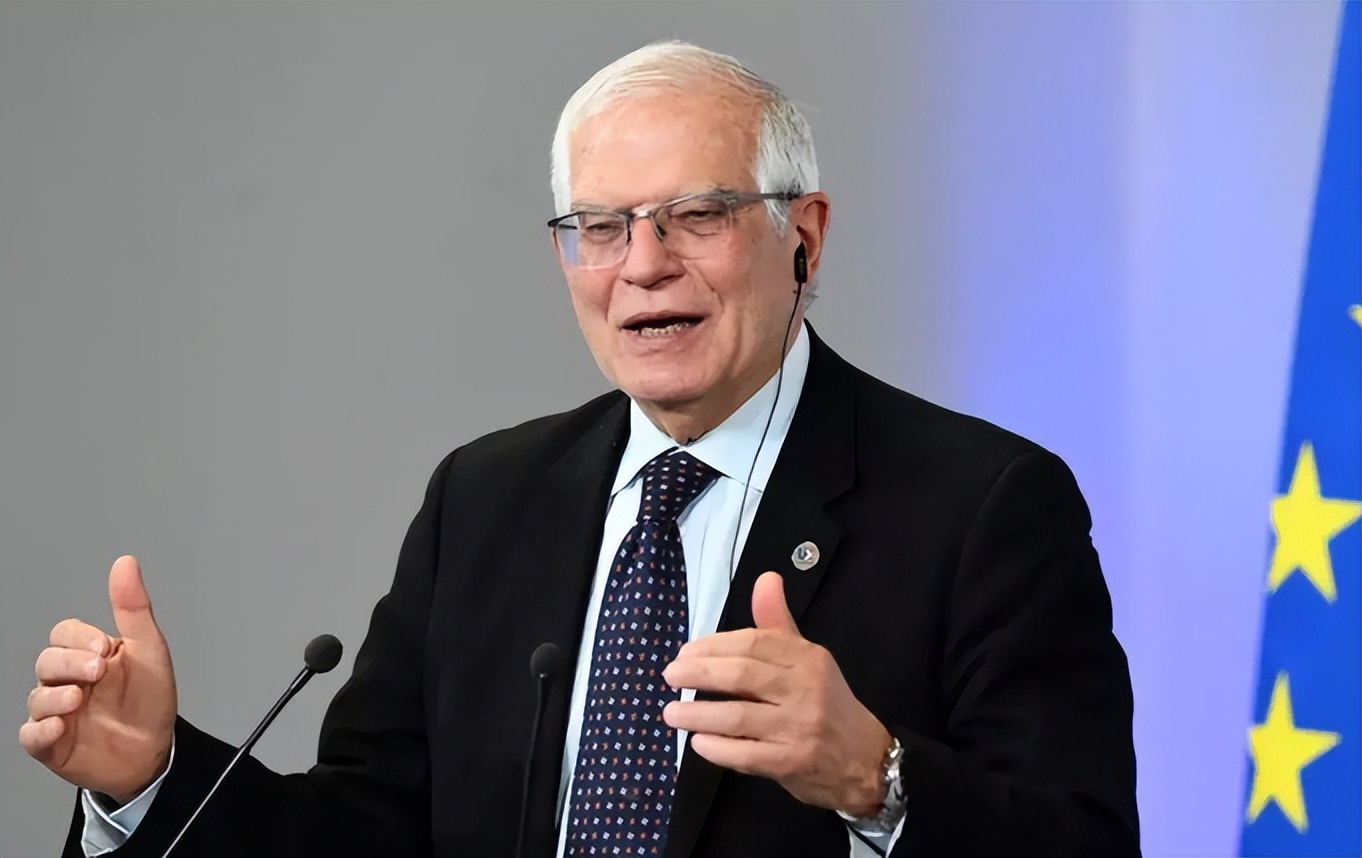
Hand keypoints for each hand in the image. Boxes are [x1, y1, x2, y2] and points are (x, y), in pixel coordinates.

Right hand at [19, 555, 177, 803]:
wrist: (156, 751)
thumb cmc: (151, 700)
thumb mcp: (149, 650)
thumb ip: (133, 608)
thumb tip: (125, 563)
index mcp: (90, 655)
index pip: (65, 634)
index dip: (79, 639)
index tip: (106, 648)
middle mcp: (69, 681)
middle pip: (47, 661)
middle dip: (69, 664)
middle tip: (97, 672)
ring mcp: (57, 712)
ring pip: (37, 697)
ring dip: (55, 696)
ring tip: (78, 700)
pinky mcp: (52, 745)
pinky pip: (31, 736)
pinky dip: (41, 731)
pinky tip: (59, 727)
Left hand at [662, 571, 890, 815]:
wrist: (867, 760)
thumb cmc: (827, 705)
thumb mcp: (807, 659)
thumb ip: (778, 623)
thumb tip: (766, 578)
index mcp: (807, 658)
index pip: (753, 642)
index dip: (713, 646)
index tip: (685, 653)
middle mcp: (805, 689)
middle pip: (742, 675)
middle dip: (699, 674)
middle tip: (670, 676)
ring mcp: (799, 728)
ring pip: (738, 716)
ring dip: (698, 714)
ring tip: (672, 713)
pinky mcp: (792, 763)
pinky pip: (746, 754)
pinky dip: (717, 748)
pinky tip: (698, 743)